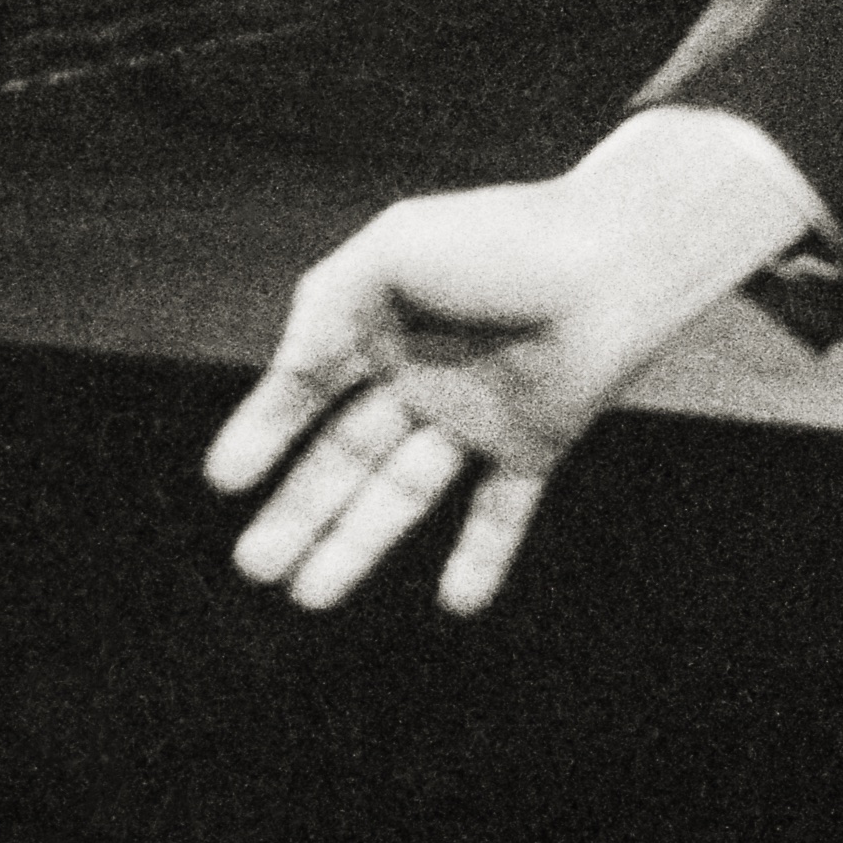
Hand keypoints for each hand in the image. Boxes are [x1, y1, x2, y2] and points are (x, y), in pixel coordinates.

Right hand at [203, 108, 824, 616]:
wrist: (619, 253)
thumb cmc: (503, 239)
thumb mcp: (389, 254)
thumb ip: (325, 311)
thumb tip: (284, 381)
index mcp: (379, 323)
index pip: (306, 390)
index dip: (263, 432)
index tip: (223, 482)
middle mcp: (420, 375)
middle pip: (346, 459)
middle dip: (300, 513)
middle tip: (253, 567)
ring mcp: (475, 413)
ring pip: (404, 493)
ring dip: (358, 544)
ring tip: (309, 596)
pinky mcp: (533, 441)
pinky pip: (501, 510)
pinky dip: (483, 557)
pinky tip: (457, 603)